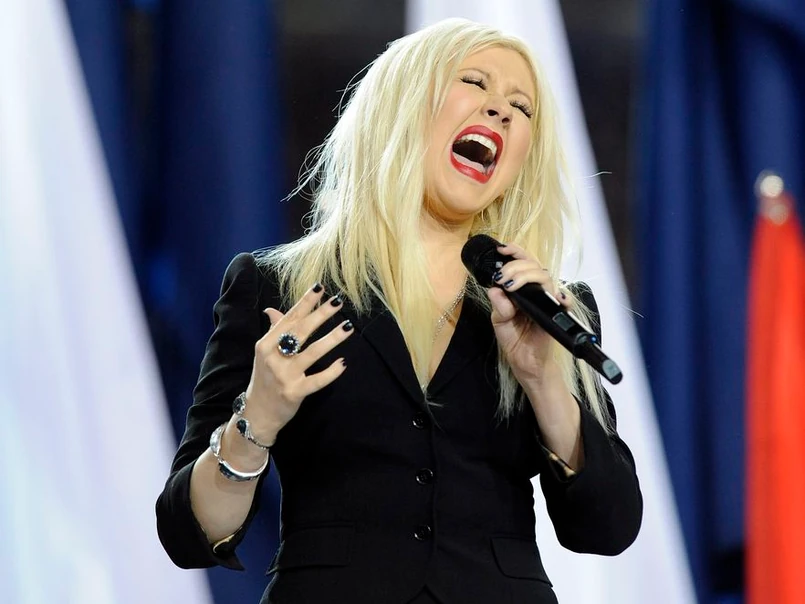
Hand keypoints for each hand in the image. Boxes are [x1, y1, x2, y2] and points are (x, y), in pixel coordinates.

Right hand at [244, 284, 353, 443]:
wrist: (257, 413)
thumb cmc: (264, 379)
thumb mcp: (264, 353)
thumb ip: (273, 331)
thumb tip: (272, 310)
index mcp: (266, 344)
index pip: (289, 318)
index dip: (305, 302)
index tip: (320, 287)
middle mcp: (273, 357)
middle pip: (300, 331)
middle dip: (320, 315)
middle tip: (338, 301)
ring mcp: (284, 375)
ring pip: (312, 353)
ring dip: (331, 338)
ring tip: (348, 327)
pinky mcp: (294, 392)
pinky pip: (317, 381)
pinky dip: (330, 372)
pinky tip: (343, 363)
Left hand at [487, 243, 570, 388]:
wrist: (526, 362)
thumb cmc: (514, 339)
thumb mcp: (499, 321)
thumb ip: (498, 305)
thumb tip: (495, 289)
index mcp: (522, 289)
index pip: (522, 263)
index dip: (515, 252)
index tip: (502, 249)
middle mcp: (536, 291)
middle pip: (533, 266)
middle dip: (516, 266)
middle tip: (503, 278)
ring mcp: (548, 301)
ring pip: (545, 278)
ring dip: (527, 276)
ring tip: (511, 285)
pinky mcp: (558, 314)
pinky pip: (565, 301)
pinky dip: (563, 297)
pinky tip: (556, 298)